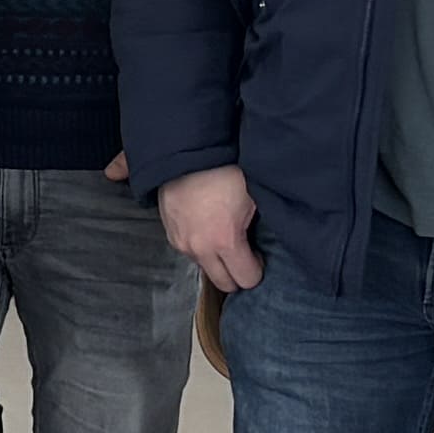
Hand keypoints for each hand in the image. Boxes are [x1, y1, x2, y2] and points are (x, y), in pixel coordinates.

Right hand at [158, 167, 261, 295]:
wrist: (185, 148)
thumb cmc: (224, 168)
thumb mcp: (254, 198)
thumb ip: (259, 230)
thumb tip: (264, 244)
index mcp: (224, 241)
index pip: (247, 280)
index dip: (258, 269)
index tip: (259, 254)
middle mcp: (199, 247)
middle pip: (224, 283)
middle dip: (237, 273)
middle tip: (245, 253)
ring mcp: (180, 241)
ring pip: (205, 267)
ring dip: (216, 260)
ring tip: (224, 235)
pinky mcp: (168, 231)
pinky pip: (189, 251)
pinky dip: (200, 246)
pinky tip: (207, 226)